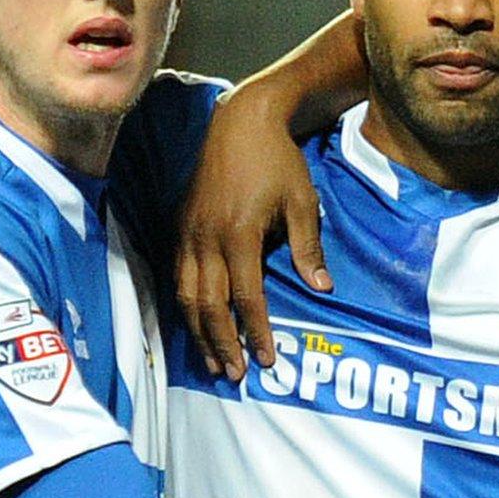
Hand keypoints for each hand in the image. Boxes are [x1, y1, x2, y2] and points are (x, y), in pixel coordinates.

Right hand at [176, 90, 331, 381]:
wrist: (241, 123)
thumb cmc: (279, 162)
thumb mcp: (303, 202)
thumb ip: (308, 248)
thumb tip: (322, 289)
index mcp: (239, 233)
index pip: (246, 297)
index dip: (256, 331)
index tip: (267, 359)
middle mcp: (206, 238)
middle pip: (208, 305)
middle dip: (221, 343)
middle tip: (235, 374)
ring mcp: (188, 232)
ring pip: (186, 294)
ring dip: (198, 332)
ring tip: (213, 361)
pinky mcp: (179, 226)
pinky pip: (177, 276)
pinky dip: (185, 305)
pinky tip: (196, 324)